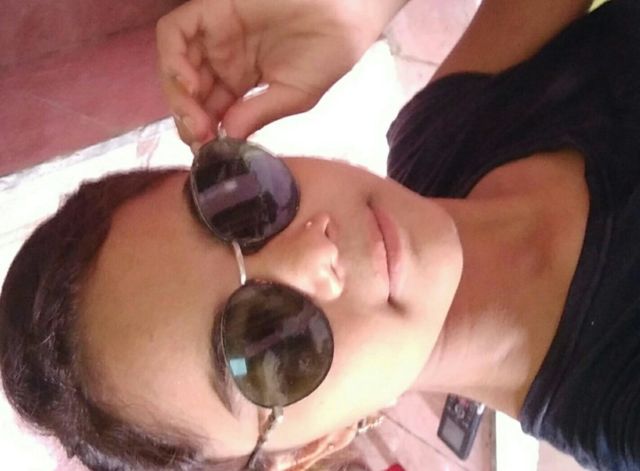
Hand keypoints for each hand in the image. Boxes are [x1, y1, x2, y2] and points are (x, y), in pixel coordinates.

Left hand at [156, 0, 404, 148]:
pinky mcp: (212, 11)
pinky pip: (174, 33)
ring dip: (177, 97)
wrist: (346, 16)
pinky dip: (172, 59)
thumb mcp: (294, 96)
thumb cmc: (327, 54)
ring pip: (174, 67)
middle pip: (188, 94)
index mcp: (241, 84)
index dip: (203, 134)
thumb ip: (257, 114)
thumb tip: (225, 140)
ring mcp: (215, 36)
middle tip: (200, 138)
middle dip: (188, 121)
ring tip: (196, 119)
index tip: (208, 153)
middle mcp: (223, 60)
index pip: (209, 112)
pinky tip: (189, 84)